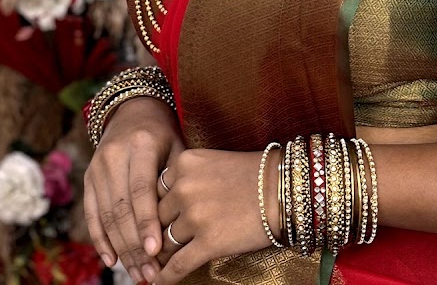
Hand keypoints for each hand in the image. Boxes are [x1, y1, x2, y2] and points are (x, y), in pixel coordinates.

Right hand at [84, 97, 184, 283]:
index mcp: (141, 145)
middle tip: (149, 274)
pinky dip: (101, 240)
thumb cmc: (164, 134)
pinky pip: (92, 214)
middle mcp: (114, 156)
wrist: (133, 109)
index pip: (141, 191)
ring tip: (137, 274)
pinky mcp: (88, 177)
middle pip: (121, 209)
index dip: (147, 223)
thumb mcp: (176, 147)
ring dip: (121, 250)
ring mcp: (97, 167)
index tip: (156, 252)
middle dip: (135, 246)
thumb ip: (175, 182)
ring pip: (106, 216)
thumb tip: (179, 227)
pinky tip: (112, 260)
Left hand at [152, 147, 281, 281]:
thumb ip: (187, 178)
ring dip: (160, 256)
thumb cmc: (253, 175)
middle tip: (152, 247)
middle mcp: (185, 187)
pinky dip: (165, 278)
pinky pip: (177, 265)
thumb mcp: (213, 163)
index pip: (154, 191)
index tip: (151, 223)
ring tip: (153, 266)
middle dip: (155, 234)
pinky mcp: (208, 242)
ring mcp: (195, 215)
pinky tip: (158, 284)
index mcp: (184, 163)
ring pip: (164, 243)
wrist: (284, 189)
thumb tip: (166, 207)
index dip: (153, 210)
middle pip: (156, 218)